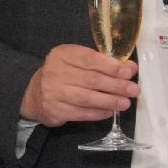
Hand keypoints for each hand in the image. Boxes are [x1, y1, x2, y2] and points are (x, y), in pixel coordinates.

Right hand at [19, 42, 138, 127]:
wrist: (34, 95)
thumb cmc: (63, 75)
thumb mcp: (77, 62)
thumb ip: (102, 63)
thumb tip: (130, 68)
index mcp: (63, 54)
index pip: (90, 59)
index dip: (111, 66)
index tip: (129, 71)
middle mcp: (55, 71)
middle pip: (91, 79)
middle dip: (116, 85)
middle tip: (133, 90)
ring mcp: (53, 92)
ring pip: (86, 97)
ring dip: (109, 101)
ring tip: (125, 103)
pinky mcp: (54, 110)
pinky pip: (80, 113)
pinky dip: (98, 113)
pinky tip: (110, 112)